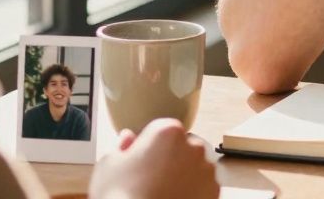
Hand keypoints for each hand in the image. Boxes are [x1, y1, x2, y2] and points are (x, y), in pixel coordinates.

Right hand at [89, 118, 218, 198]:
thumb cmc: (121, 196)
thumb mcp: (109, 166)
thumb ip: (121, 147)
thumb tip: (127, 138)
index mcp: (168, 132)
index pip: (162, 130)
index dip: (150, 146)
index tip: (141, 160)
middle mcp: (193, 147)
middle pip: (183, 147)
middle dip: (171, 159)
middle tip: (151, 179)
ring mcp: (207, 171)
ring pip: (195, 168)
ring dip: (184, 176)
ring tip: (163, 193)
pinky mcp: (215, 193)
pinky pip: (203, 188)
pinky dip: (193, 193)